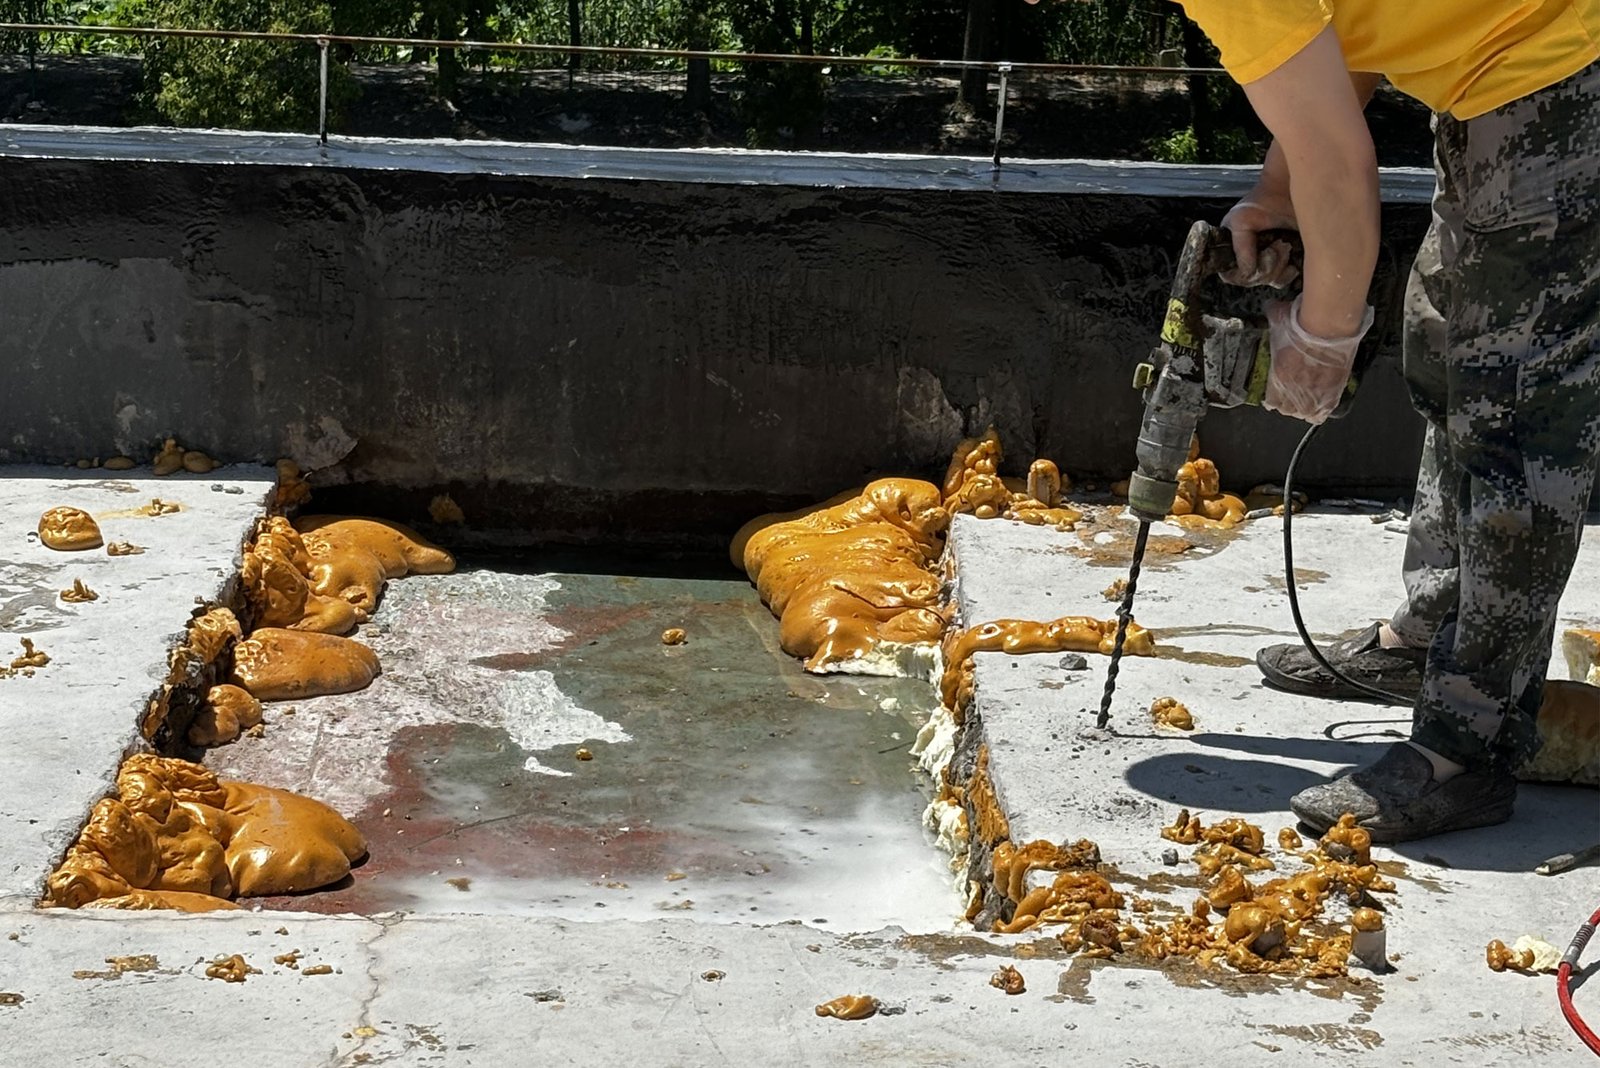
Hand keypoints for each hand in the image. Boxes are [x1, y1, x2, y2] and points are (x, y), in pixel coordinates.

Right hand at [1221, 197, 1299, 287]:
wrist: (1291, 190)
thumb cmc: (1263, 201)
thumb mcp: (1242, 221)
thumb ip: (1240, 247)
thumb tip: (1247, 273)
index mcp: (1232, 250)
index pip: (1232, 276)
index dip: (1246, 273)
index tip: (1262, 256)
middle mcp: (1248, 259)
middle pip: (1252, 281)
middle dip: (1268, 266)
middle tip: (1278, 245)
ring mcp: (1266, 262)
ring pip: (1269, 281)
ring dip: (1280, 267)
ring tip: (1286, 246)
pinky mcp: (1285, 263)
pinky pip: (1283, 281)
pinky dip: (1289, 273)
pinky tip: (1292, 259)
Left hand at [1263, 296, 1373, 424]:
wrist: (1328, 324)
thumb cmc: (1302, 323)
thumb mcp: (1279, 319)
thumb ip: (1273, 317)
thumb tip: (1270, 307)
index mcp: (1279, 375)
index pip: (1272, 401)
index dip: (1274, 401)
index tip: (1276, 398)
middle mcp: (1295, 387)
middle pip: (1289, 410)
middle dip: (1289, 406)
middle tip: (1293, 400)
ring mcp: (1315, 391)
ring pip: (1307, 413)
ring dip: (1306, 410)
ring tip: (1307, 405)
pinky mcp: (1335, 389)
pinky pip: (1326, 410)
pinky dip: (1323, 410)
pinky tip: (1322, 408)